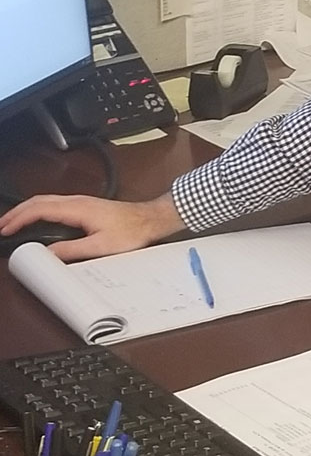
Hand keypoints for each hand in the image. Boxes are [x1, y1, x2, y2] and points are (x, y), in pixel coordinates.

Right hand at [0, 192, 184, 261]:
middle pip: (39, 202)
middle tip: (2, 227)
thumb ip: (73, 250)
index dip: (19, 219)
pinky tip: (36, 220)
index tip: (5, 230)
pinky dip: (39, 211)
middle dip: (17, 213)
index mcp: (78, 208)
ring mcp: (81, 202)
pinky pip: (55, 204)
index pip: (39, 209)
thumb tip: (48, 254)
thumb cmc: (132, 232)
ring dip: (27, 211)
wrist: (151, 220)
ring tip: (12, 224)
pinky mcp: (85, 206)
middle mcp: (77, 201)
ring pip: (46, 201)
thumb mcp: (101, 248)